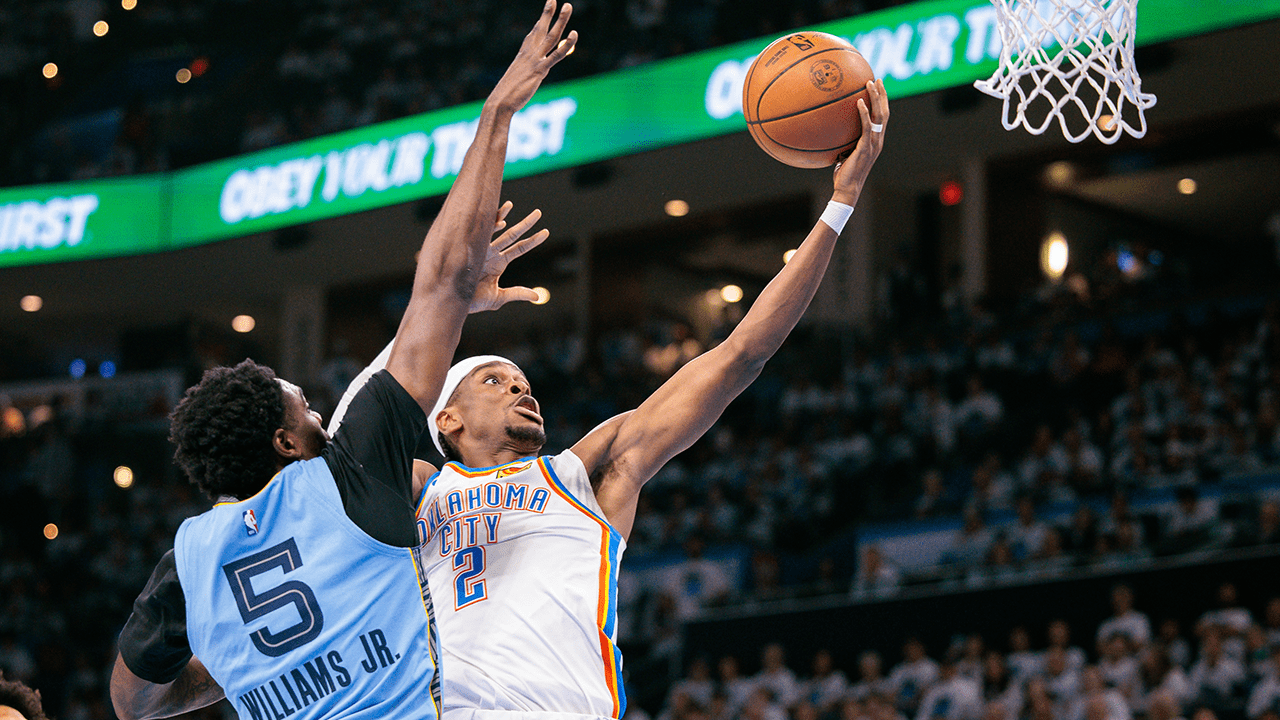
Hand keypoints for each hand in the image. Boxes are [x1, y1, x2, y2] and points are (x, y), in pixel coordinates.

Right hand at [469, 201, 549, 312]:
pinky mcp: (470, 251)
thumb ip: (517, 293)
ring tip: (511, 204)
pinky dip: (490, 227)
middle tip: (538, 212)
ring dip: (503, 216)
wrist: (454, 303)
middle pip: (512, 235)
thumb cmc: (473, 301)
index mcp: (499, 263)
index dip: (533, 240)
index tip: (546, 232)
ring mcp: (481, 250)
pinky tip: (501, 222)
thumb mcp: (498, 298)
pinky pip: (480, 235)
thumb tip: (537, 296)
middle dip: (526, 224)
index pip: (520, 248)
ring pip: (496, 230)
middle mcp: (492, 253)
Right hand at [488, 0, 576, 114]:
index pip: (534, 33)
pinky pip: (556, 55)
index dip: (542, 20)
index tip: (548, 7)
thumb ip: (531, 74)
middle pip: (542, 29)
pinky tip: (574, 34)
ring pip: (551, 36)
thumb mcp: (521, 81)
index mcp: (523, 54)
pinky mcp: (539, 70)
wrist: (500, 102)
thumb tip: (537, 72)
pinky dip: (566, 44)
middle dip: (548, 13)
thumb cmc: (508, 95)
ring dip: (561, 20)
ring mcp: (534, 60)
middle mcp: (529, 53)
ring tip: (568, 6)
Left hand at [832, 79, 888, 205]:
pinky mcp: (865, 148)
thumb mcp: (844, 153)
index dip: (882, 102)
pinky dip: (864, 114)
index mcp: (875, 140)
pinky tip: (859, 102)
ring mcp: (873, 144)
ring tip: (870, 83)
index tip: (877, 87)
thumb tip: (831, 130)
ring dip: (876, 98)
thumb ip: (844, 141)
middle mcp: (878, 140)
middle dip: (882, 95)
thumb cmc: (843, 173)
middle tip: (878, 79)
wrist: (847, 188)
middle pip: (884, 112)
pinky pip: (866, 127)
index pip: (882, 117)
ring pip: (879, 116)